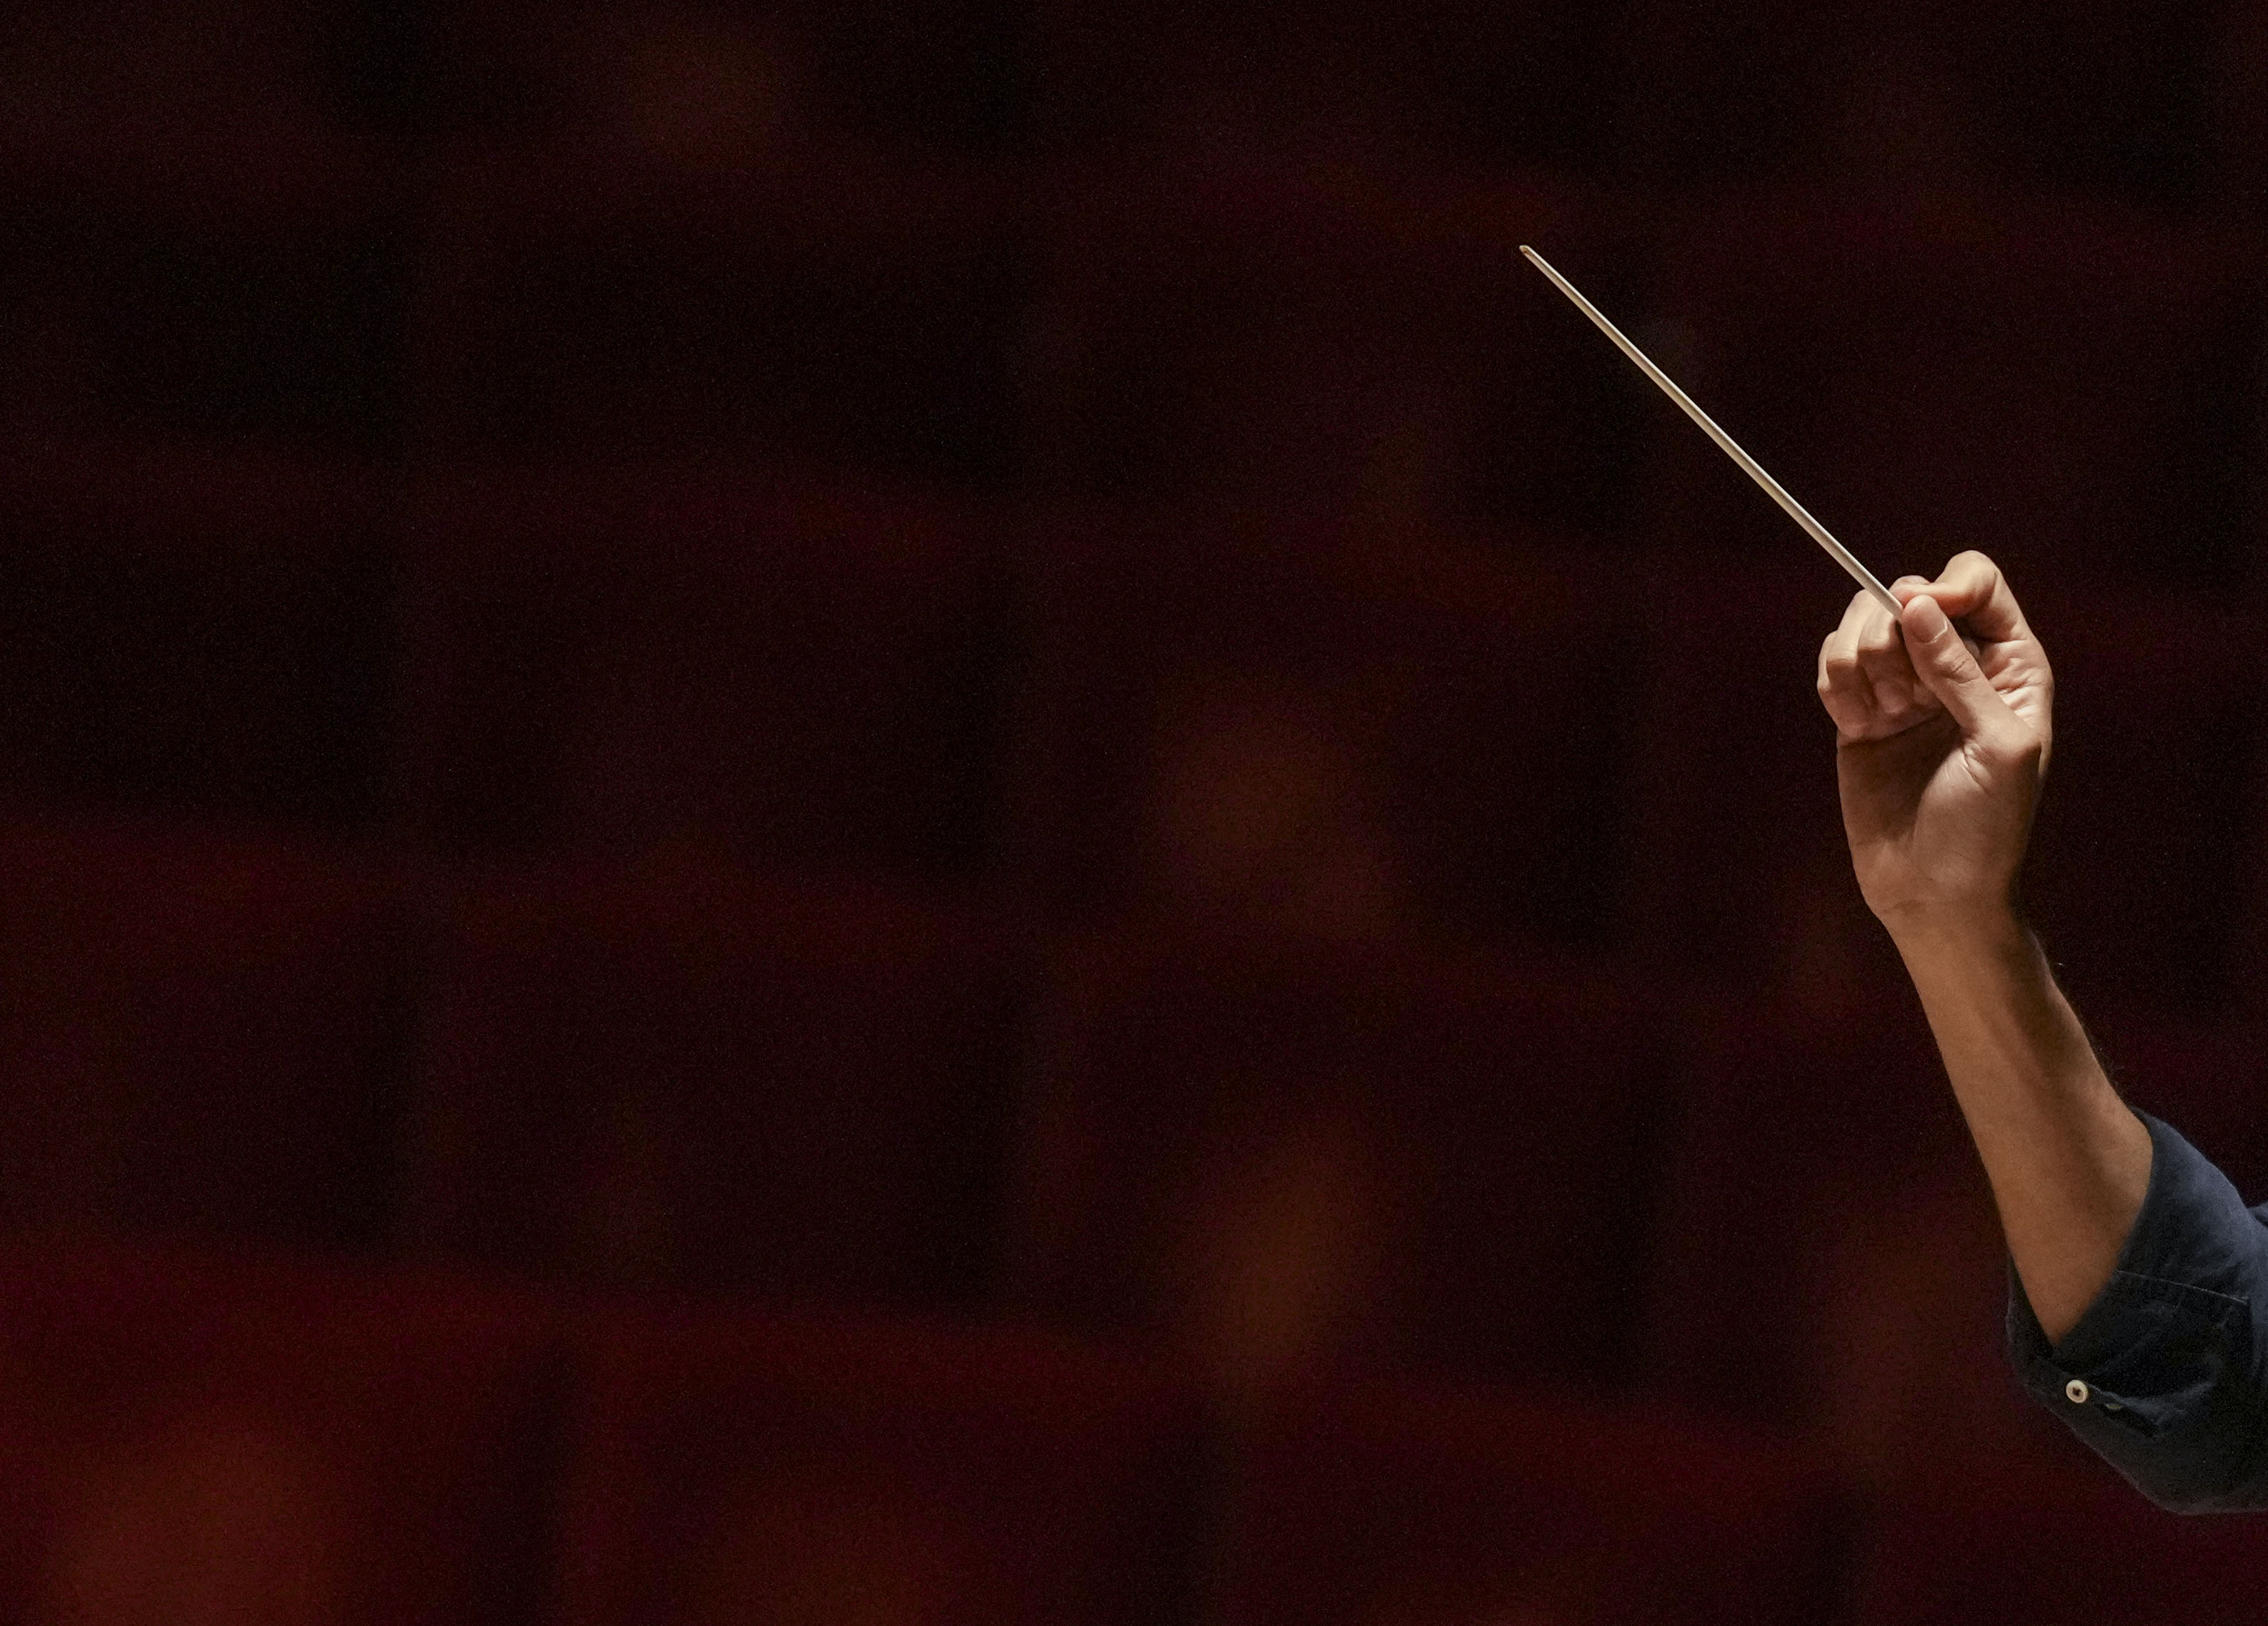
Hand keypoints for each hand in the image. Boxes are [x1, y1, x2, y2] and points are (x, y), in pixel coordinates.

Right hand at [1816, 551, 2052, 928]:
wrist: (1934, 892)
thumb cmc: (1986, 827)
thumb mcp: (1997, 745)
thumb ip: (1960, 672)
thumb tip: (1918, 603)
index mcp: (2008, 663)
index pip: (1976, 583)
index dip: (1946, 588)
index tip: (1921, 616)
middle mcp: (1953, 664)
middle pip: (1906, 594)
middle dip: (1894, 638)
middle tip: (1907, 699)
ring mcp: (1901, 687)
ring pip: (1860, 625)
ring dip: (1861, 665)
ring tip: (1883, 717)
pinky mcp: (1857, 713)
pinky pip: (1831, 665)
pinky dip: (1836, 687)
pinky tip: (1858, 726)